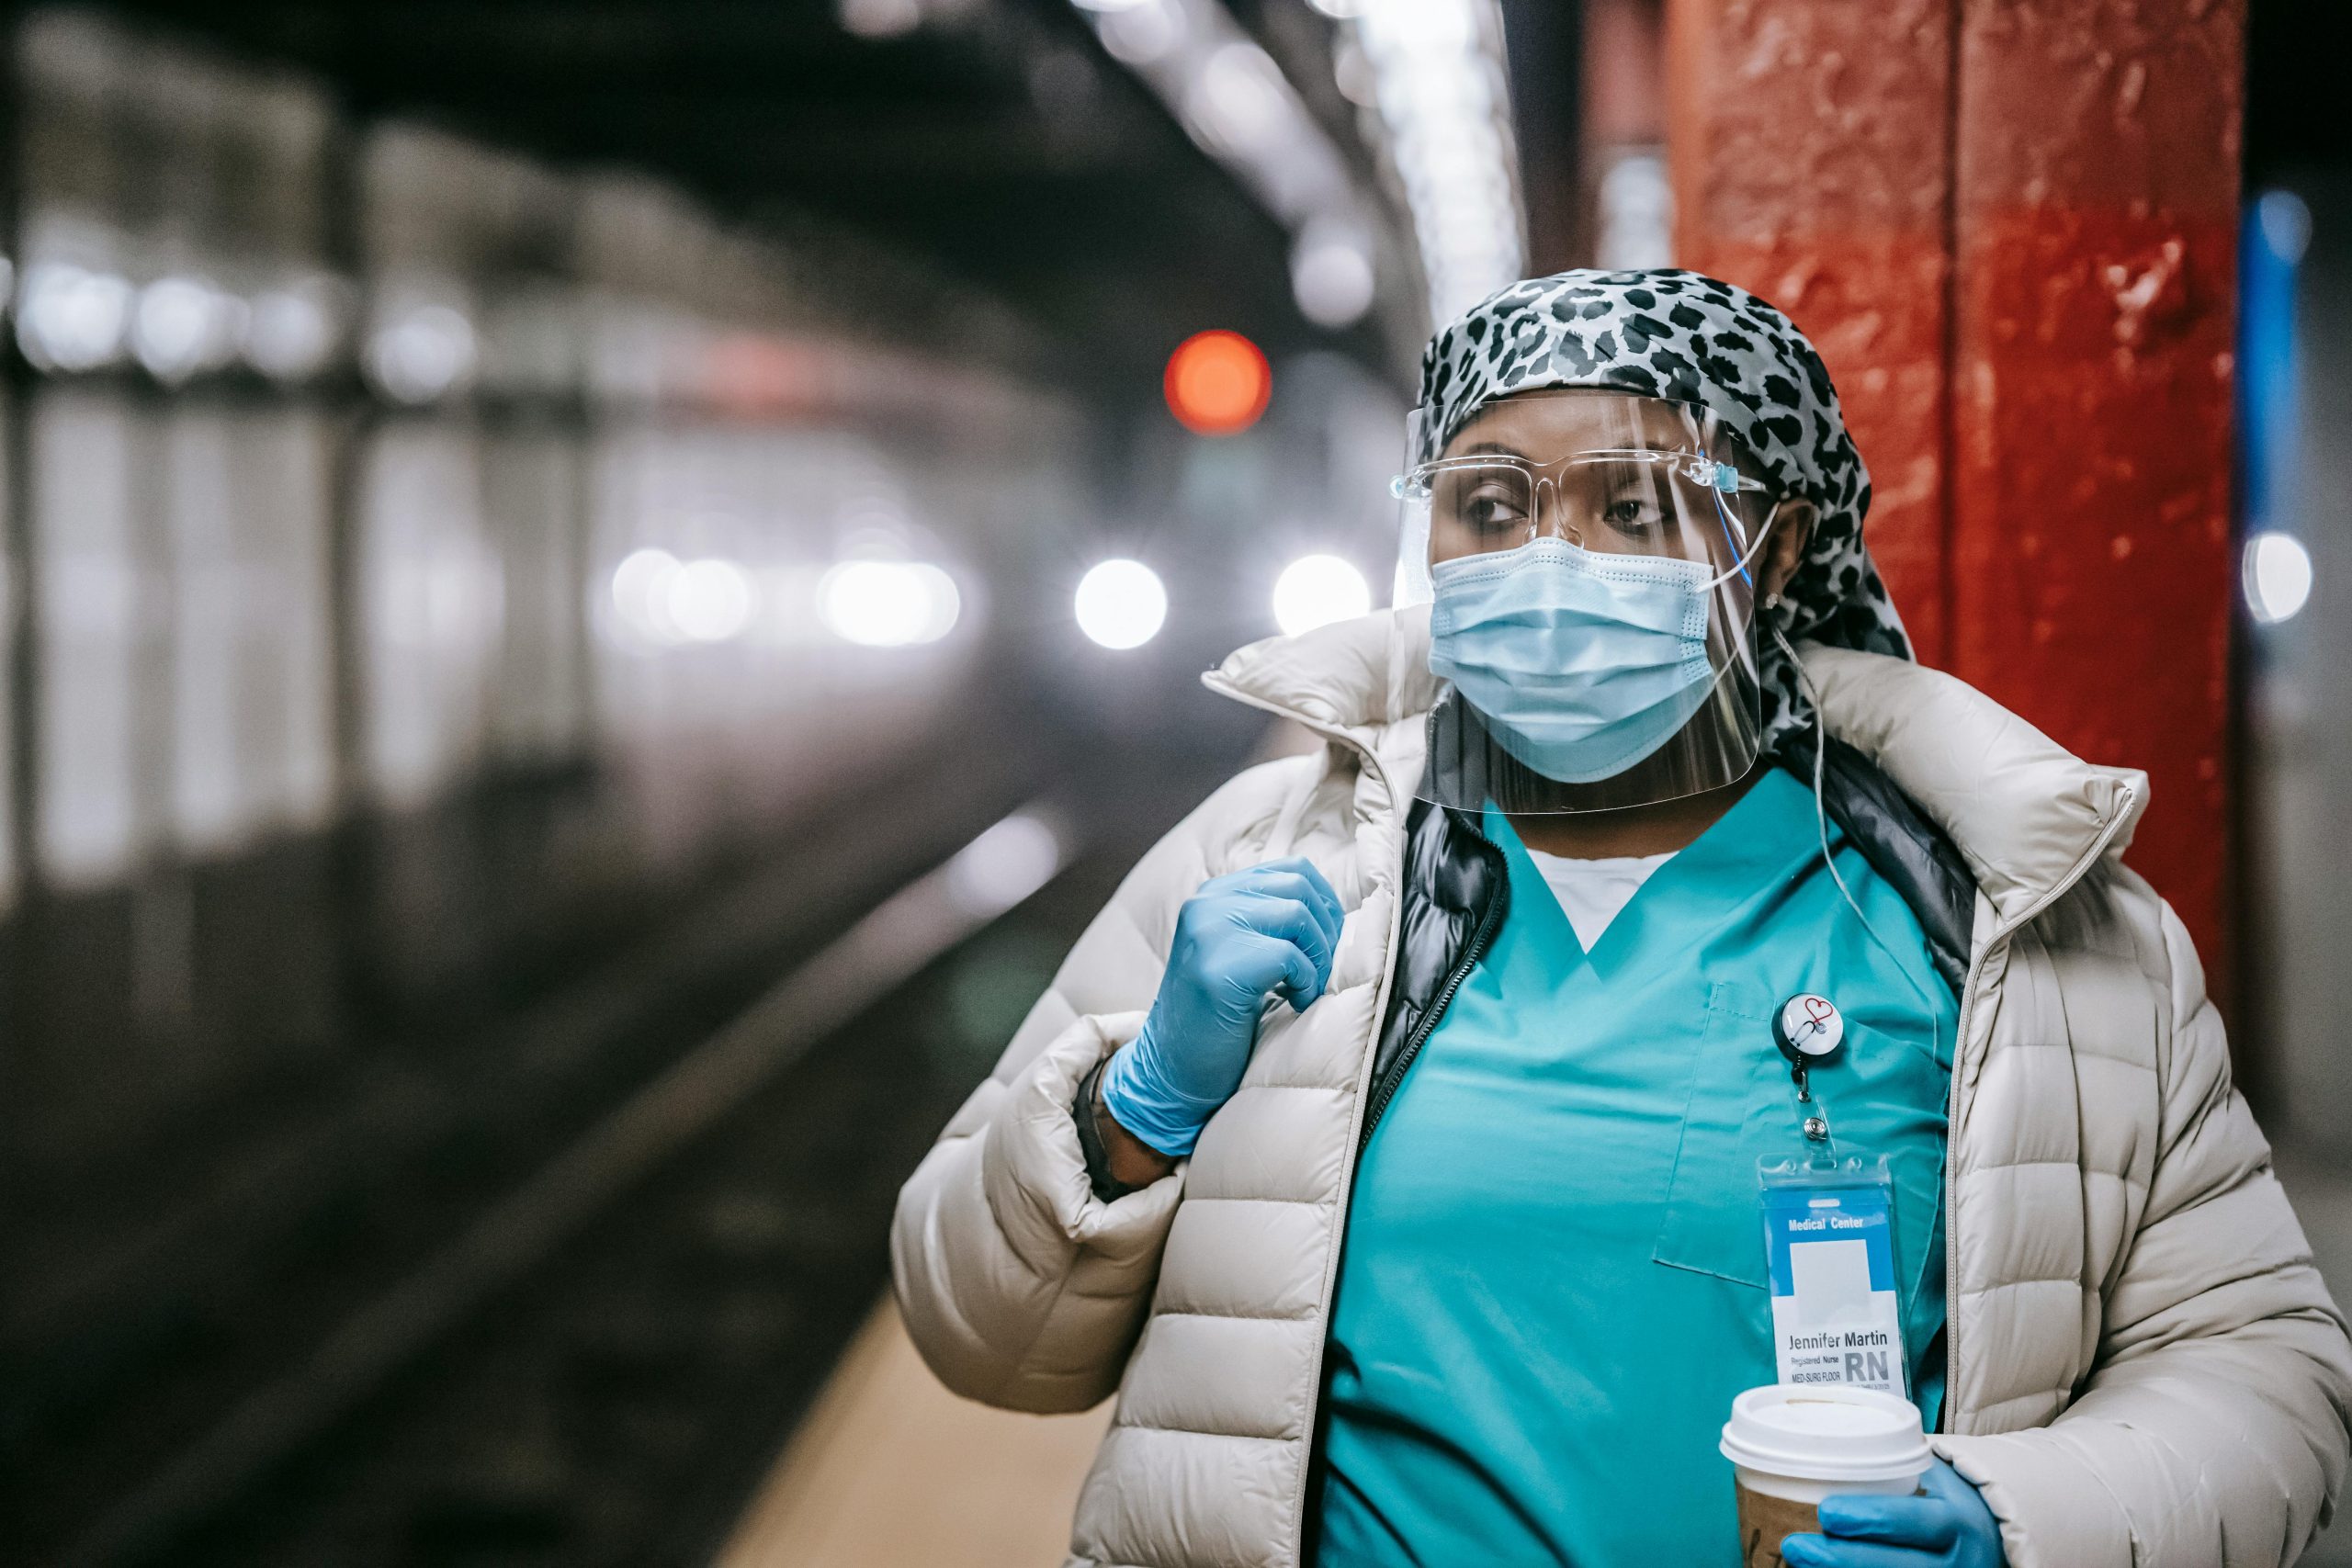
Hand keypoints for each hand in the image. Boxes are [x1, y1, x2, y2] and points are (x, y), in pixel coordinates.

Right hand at [1098, 857, 1343, 1157]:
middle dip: (1326, 929)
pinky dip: (1306, 983)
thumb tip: (1332, 909)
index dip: (1325, 901)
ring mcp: (1209, 932)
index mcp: (1213, 895)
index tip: (1327, 941)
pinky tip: (1294, 1004)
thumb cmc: (1217, 1016)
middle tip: (1318, 970)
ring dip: (1317, 957)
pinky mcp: (1219, 967)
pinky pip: (1289, 956)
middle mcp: (1207, 904)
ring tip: (1305, 988)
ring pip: (1297, 914)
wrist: (1173, 1069)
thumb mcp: (1239, 952)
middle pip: (1298, 886)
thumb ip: (1268, 921)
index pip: (1291, 868)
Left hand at [1780, 1460, 2003, 1567]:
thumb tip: (1825, 1450)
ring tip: (1798, 1564)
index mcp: (1958, 1522)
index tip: (1826, 1512)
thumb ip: (1897, 1468)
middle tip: (1794, 1546)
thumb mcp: (1937, 1481)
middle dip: (1841, 1560)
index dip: (1870, 1519)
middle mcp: (1957, 1564)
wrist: (1989, 1545)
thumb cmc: (1946, 1503)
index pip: (1914, 1522)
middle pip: (1897, 1567)